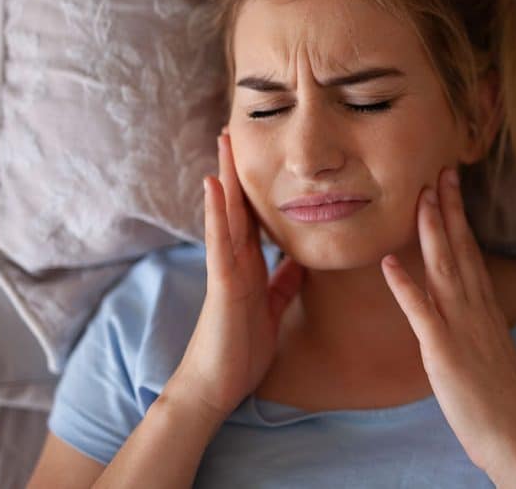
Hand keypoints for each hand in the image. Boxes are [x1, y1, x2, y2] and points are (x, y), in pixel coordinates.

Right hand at [169, 126, 305, 422]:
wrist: (218, 385)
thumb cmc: (242, 349)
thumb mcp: (272, 308)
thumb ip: (282, 283)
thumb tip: (300, 261)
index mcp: (249, 266)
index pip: (254, 218)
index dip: (257, 187)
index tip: (263, 155)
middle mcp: (235, 261)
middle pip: (238, 206)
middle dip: (238, 170)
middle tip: (237, 130)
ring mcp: (225, 269)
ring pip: (226, 215)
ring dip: (225, 177)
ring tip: (224, 140)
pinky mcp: (222, 283)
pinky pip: (220, 242)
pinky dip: (217, 213)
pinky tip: (215, 185)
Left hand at [379, 166, 515, 477]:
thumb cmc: (502, 399)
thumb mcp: (490, 350)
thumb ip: (475, 323)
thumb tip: (463, 309)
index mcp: (485, 308)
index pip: (471, 251)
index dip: (459, 216)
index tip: (450, 186)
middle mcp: (475, 309)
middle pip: (460, 248)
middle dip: (447, 208)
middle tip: (438, 170)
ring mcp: (460, 327)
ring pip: (444, 268)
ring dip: (430, 231)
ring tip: (418, 197)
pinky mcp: (443, 351)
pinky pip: (421, 313)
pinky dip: (404, 286)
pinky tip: (387, 263)